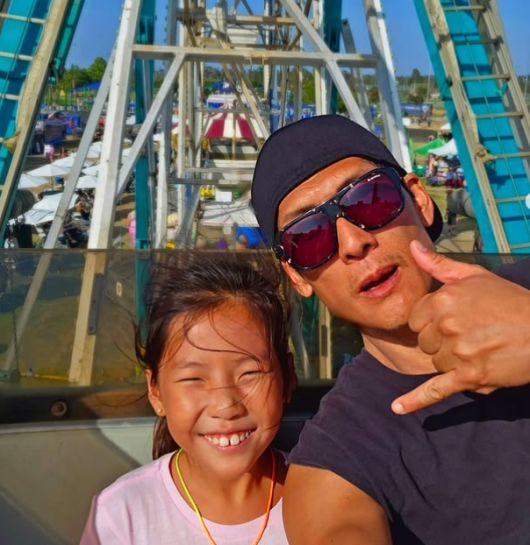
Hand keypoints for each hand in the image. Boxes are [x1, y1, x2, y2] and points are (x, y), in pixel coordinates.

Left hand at [391, 241, 529, 414]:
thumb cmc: (510, 300)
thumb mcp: (475, 275)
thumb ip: (439, 264)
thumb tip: (412, 248)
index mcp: (442, 301)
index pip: (416, 320)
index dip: (432, 322)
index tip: (453, 320)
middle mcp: (446, 326)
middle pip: (425, 343)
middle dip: (442, 341)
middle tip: (472, 334)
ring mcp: (457, 352)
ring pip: (435, 363)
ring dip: (451, 361)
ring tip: (480, 349)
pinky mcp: (470, 376)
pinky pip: (436, 390)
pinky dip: (414, 401)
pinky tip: (397, 408)